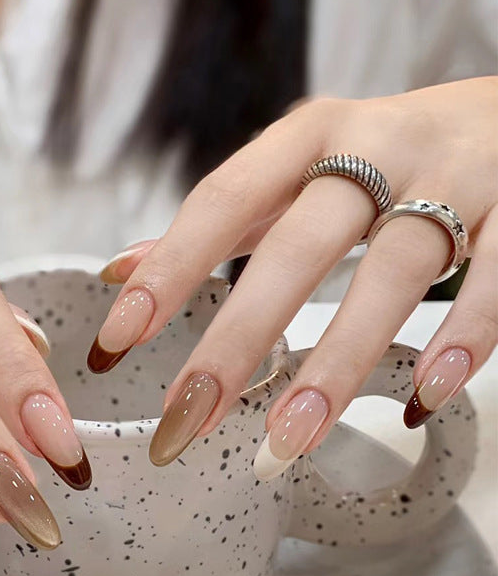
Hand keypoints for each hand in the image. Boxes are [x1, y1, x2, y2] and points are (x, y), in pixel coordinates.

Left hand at [91, 77, 497, 473]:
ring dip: (339, 361)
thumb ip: (217, 223)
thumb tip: (122, 270)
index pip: (222, 201)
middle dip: (239, 336)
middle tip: (189, 415)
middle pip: (297, 247)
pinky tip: (418, 401)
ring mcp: (454, 178)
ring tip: (288, 437)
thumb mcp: (295, 171)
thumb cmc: (379, 155)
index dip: (168, 270)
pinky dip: (462, 342)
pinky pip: (496, 281)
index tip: (115, 340)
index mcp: (306, 138)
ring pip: (395, 272)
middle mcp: (375, 150)